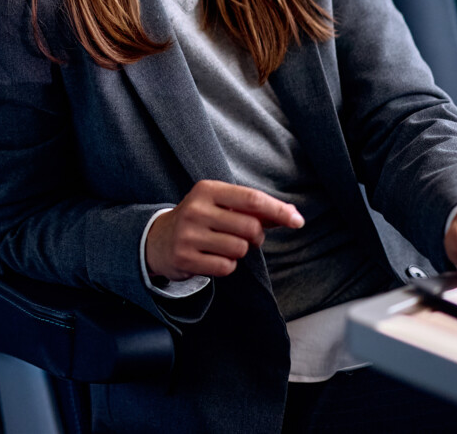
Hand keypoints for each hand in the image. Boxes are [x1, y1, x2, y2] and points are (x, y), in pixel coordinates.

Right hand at [146, 180, 303, 281]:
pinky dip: (226, 265)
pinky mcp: (185, 258)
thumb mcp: (221, 206)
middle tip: (245, 237)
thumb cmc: (200, 219)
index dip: (278, 210)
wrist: (158, 239)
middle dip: (256, 236)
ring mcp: (188, 234)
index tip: (298, 221)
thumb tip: (292, 215)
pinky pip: (226, 267)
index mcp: (207, 190)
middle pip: (250, 227)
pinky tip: (212, 258)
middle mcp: (196, 209)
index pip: (252, 199)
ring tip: (224, 246)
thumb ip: (255, 209)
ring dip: (239, 252)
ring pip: (239, 249)